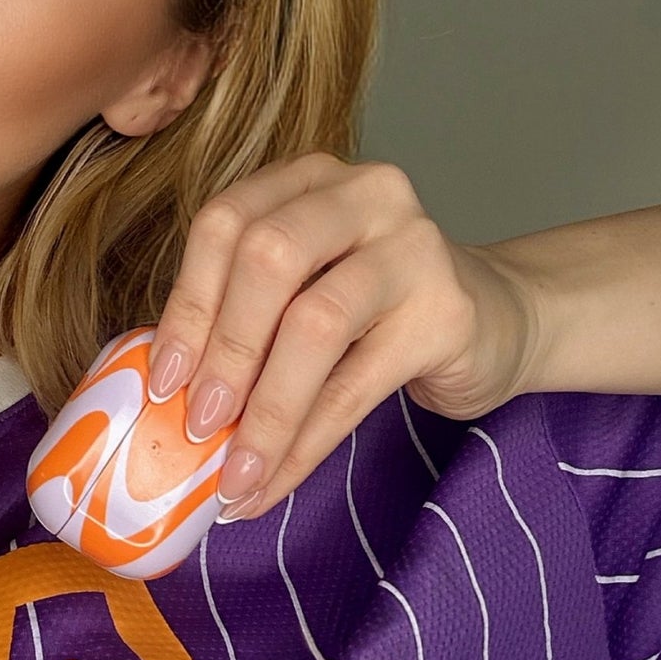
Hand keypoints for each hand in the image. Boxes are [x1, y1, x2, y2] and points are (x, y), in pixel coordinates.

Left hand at [146, 152, 540, 519]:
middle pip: (267, 258)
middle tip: (197, 424)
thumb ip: (242, 312)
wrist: (497, 321)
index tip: (162, 379)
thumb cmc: (376, 307)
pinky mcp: (447, 314)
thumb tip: (165, 389)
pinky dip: (304, 443)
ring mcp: (413, 248)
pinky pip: (356, 387)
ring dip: (264, 409)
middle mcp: (364, 195)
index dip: (188, 303)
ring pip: (314, 323)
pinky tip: (273, 481)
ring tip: (234, 471)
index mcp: (309, 178)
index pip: (226, 223)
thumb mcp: (303, 286)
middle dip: (225, 349)